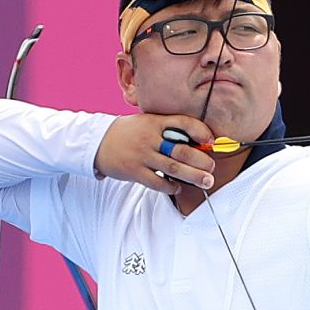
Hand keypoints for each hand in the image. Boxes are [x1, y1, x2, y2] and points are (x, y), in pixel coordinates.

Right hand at [94, 114, 215, 194]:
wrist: (97, 142)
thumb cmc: (130, 133)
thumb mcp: (147, 123)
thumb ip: (168, 129)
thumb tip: (199, 143)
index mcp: (155, 121)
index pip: (183, 122)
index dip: (201, 131)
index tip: (212, 141)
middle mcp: (149, 137)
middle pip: (182, 150)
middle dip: (202, 161)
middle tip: (212, 168)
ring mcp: (141, 155)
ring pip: (173, 168)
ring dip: (193, 176)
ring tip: (206, 181)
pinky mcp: (134, 171)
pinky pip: (157, 182)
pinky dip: (170, 187)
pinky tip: (178, 187)